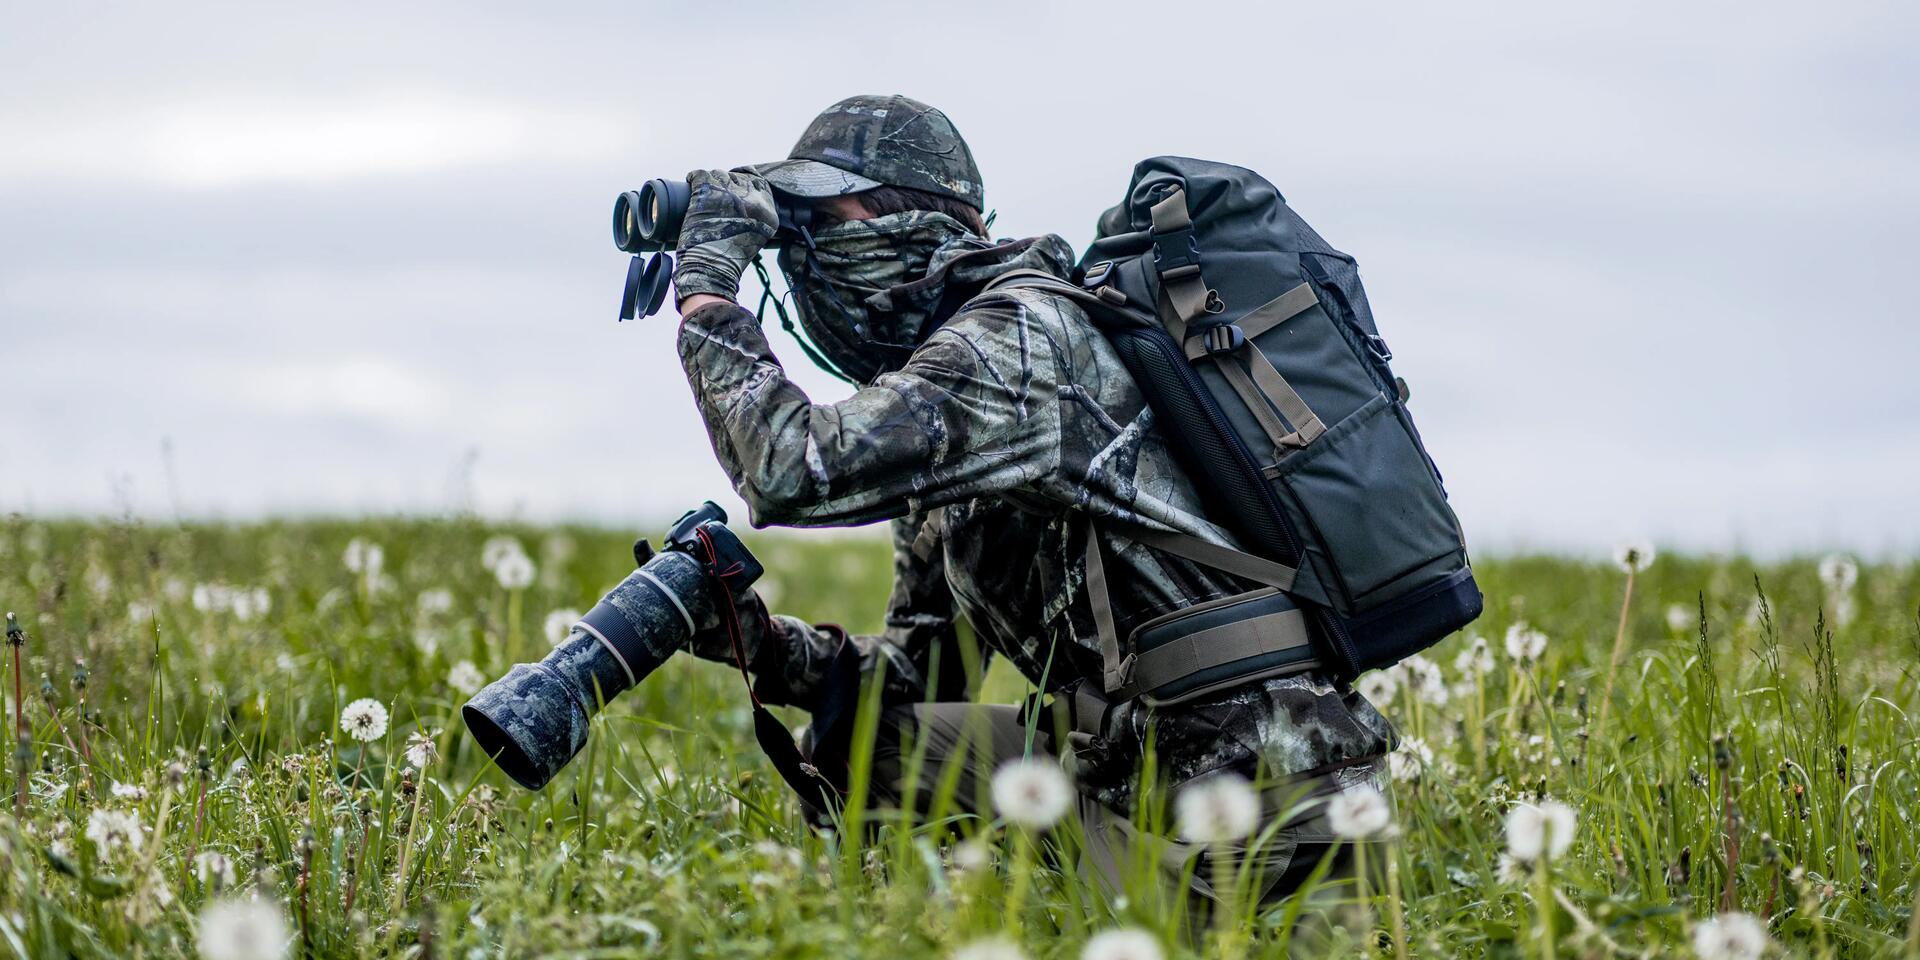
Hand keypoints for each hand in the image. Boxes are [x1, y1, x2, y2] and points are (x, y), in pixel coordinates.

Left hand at [673, 169, 778, 304]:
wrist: (710, 269)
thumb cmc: (729, 259)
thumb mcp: (755, 237)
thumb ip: (757, 218)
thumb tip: (746, 200)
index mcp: (768, 212)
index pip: (760, 182)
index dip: (746, 180)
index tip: (736, 183)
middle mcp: (752, 199)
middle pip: (738, 178)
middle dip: (726, 183)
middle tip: (716, 196)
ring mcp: (730, 193)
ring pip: (719, 174)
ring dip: (711, 183)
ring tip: (704, 198)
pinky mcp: (708, 190)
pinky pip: (699, 174)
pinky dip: (693, 177)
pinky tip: (691, 184)